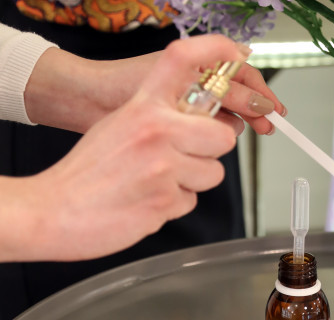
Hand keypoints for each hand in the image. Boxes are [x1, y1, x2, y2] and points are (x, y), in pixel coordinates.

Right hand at [0, 35, 248, 261]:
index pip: (183, 60)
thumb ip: (158, 116)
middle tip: (185, 157)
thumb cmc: (88, 172)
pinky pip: (191, 201)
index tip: (234, 57)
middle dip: (211, 152)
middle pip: (224, 136)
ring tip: (158, 182)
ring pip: (213, 173)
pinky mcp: (164, 201)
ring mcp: (162, 166)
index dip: (215, 50)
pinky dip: (174, 204)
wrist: (54, 210)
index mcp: (143, 105)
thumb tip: (198, 119)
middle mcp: (156, 129)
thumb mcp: (119, 124)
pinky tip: (148, 200)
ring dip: (192, 182)